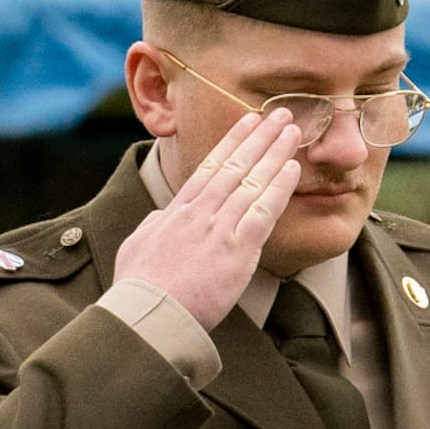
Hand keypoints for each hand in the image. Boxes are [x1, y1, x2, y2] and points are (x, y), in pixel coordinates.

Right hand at [113, 110, 301, 328]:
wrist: (148, 314)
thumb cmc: (139, 288)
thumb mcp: (137, 247)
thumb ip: (153, 227)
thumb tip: (161, 216)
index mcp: (177, 212)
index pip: (209, 167)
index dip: (232, 141)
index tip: (248, 122)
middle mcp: (200, 213)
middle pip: (234, 165)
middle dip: (259, 137)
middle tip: (279, 114)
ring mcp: (219, 229)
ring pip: (252, 181)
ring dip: (274, 153)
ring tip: (293, 131)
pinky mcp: (237, 251)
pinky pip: (264, 211)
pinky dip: (279, 188)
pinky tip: (293, 169)